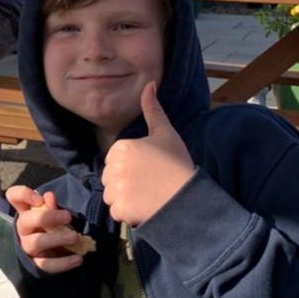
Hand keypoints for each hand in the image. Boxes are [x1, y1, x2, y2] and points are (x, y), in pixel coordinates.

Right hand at [8, 185, 85, 273]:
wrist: (47, 253)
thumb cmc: (49, 227)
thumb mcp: (50, 215)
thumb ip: (50, 206)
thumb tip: (49, 196)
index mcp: (25, 211)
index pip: (14, 196)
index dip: (24, 195)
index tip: (39, 199)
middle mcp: (23, 228)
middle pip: (26, 220)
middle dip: (46, 217)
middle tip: (67, 216)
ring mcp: (28, 246)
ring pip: (36, 242)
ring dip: (56, 239)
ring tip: (75, 237)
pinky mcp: (36, 263)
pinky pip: (46, 264)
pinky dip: (63, 263)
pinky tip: (78, 259)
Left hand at [102, 82, 194, 226]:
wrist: (188, 197)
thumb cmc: (177, 165)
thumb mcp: (166, 134)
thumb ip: (153, 110)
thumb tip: (149, 83)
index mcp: (121, 147)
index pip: (114, 160)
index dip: (130, 167)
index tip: (149, 170)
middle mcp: (114, 167)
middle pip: (109, 178)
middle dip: (124, 183)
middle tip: (148, 184)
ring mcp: (116, 189)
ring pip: (111, 195)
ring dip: (124, 198)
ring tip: (146, 196)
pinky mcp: (120, 209)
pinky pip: (116, 211)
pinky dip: (127, 213)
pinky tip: (144, 208)